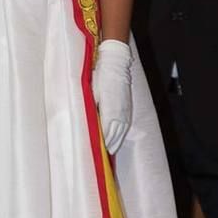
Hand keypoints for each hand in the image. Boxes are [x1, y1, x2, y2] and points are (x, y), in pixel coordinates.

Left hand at [91, 39, 131, 154]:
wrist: (114, 61)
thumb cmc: (101, 76)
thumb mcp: (92, 91)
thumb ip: (92, 107)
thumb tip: (90, 120)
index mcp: (109, 108)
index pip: (106, 131)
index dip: (103, 142)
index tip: (99, 151)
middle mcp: (119, 111)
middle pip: (115, 134)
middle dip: (110, 145)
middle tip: (105, 156)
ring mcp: (125, 109)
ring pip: (122, 130)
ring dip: (117, 140)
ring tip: (111, 150)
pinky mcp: (128, 105)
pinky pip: (125, 123)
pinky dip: (122, 132)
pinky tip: (119, 136)